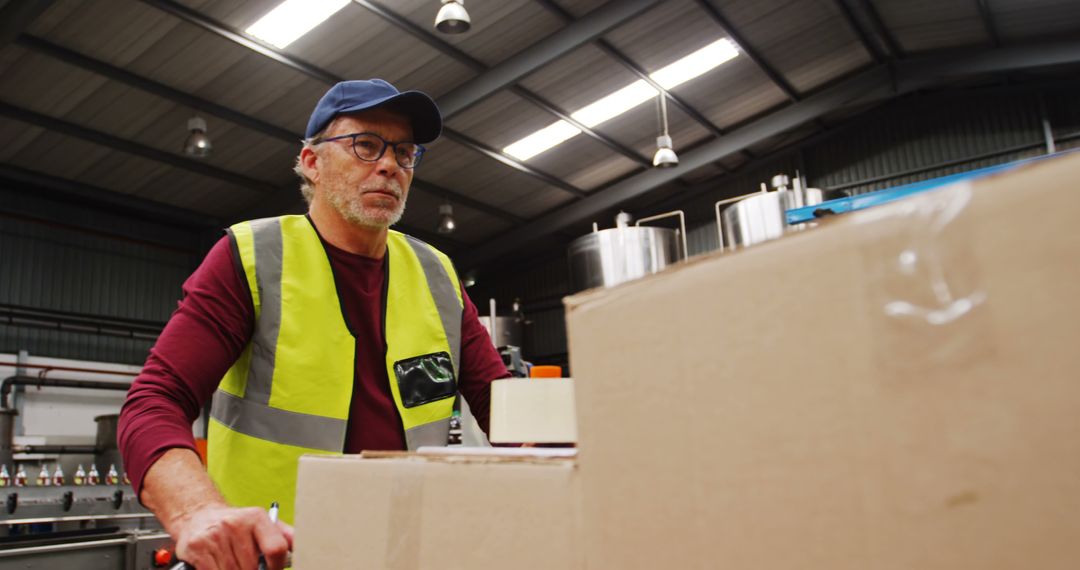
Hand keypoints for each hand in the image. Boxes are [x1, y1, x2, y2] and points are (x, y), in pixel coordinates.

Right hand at [170, 505, 292, 569]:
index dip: (276, 566)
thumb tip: (305, 548)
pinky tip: (221, 566)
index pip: (276, 548)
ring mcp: (215, 536)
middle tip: (251, 567)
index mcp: (256, 517)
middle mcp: (235, 524)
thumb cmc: (238, 526)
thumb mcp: (263, 524)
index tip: (274, 569)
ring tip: (236, 565)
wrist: (199, 517)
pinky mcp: (197, 548)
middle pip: (252, 567)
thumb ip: (284, 537)